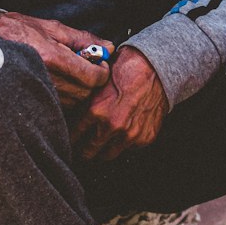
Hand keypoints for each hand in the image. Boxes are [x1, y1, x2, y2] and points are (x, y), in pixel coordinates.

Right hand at [0, 12, 113, 105]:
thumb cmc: (16, 30)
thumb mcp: (50, 27)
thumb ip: (82, 38)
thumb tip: (108, 47)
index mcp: (52, 57)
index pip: (91, 77)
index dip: (102, 73)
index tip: (100, 66)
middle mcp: (44, 78)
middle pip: (84, 94)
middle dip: (91, 84)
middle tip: (88, 72)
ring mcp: (35, 93)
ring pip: (72, 104)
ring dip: (78, 93)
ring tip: (72, 78)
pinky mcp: (27, 102)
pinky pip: (56, 108)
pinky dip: (64, 100)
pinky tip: (59, 87)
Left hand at [71, 47, 168, 162]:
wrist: (156, 69)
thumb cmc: (126, 69)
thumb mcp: (98, 81)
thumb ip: (85, 101)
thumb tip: (71, 112)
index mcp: (96, 110)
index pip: (74, 135)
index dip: (70, 139)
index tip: (69, 141)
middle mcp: (112, 125)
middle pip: (88, 151)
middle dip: (82, 151)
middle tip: (80, 150)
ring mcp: (129, 134)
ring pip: (107, 155)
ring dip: (101, 152)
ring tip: (97, 148)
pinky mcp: (144, 138)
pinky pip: (128, 149)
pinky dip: (123, 144)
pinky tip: (120, 136)